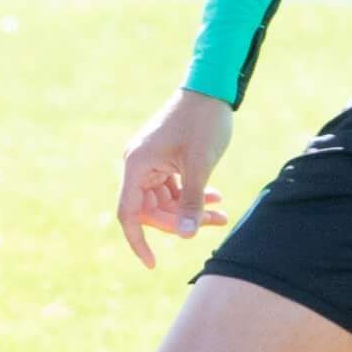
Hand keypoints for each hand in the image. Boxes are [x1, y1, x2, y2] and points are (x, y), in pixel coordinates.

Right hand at [113, 89, 235, 267]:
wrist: (212, 87)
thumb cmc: (203, 123)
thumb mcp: (200, 166)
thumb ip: (190, 202)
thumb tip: (184, 236)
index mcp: (137, 165)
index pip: (129, 214)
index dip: (138, 241)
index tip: (153, 263)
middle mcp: (138, 164)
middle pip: (150, 209)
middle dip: (180, 220)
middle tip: (216, 223)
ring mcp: (151, 160)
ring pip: (165, 198)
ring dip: (190, 208)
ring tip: (222, 213)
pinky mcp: (164, 156)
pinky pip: (172, 185)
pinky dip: (191, 193)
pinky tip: (215, 198)